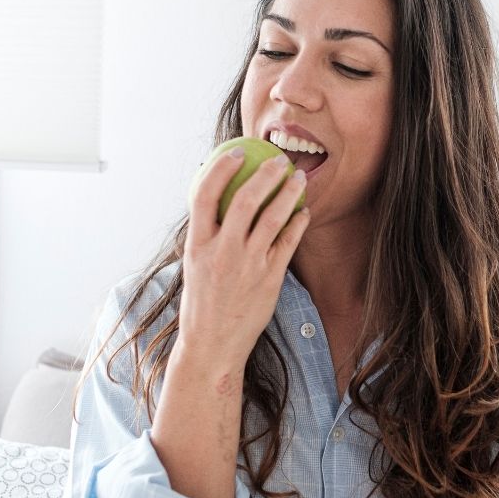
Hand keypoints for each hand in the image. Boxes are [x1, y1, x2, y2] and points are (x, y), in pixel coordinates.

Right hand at [176, 148, 310, 372]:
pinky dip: (298, 223)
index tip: (235, 153)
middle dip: (265, 174)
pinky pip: (288, 243)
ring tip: (299, 178)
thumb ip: (207, 234)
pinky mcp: (269, 279)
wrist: (213, 345)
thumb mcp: (194, 264)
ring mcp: (247, 266)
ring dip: (289, 193)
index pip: (204, 195)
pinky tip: (304, 212)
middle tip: (280, 160)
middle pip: (245, 200)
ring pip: (273, 218)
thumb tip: (217, 201)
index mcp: (197, 245)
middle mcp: (222, 252)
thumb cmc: (203, 302)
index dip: (220, 169)